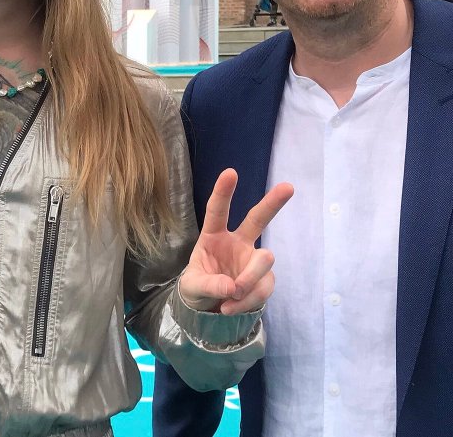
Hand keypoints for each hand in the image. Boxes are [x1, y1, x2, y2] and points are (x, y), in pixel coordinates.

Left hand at [178, 168, 293, 314]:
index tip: (230, 172)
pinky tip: (231, 307)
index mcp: (213, 236)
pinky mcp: (264, 279)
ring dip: (249, 280)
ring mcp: (253, 260)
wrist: (208, 309)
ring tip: (230, 295)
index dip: (223, 193)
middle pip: (257, 219)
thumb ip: (209, 285)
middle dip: (272, 203)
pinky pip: (265, 287)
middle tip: (288, 187)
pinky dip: (249, 300)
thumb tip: (232, 287)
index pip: (217, 212)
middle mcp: (237, 242)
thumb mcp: (192, 287)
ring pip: (264, 261)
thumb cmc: (197, 287)